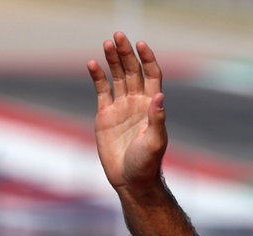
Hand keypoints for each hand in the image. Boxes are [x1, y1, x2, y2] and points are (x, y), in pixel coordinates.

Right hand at [88, 31, 167, 193]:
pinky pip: (101, 90)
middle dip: (126, 53)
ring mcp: (121, 107)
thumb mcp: (155, 142)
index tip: (141, 45)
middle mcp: (137, 103)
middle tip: (118, 36)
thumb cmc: (147, 164)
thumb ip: (157, 119)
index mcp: (152, 106)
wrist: (130, 181)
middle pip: (132, 71)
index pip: (151, 75)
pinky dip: (97, 76)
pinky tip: (93, 64)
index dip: (147, 59)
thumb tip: (159, 95)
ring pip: (117, 76)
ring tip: (107, 43)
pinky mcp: (105, 115)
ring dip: (112, 60)